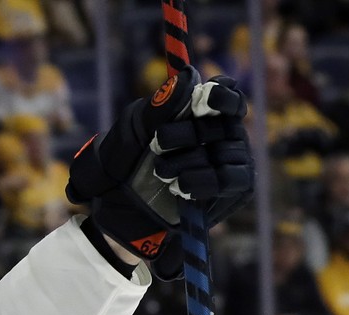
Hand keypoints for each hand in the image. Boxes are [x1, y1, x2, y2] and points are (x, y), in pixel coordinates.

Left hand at [67, 65, 253, 269]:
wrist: (115, 203)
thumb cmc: (125, 159)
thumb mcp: (134, 127)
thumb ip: (160, 104)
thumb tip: (189, 77)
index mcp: (202, 112)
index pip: (228, 95)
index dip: (221, 96)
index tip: (204, 100)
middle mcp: (222, 134)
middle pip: (223, 124)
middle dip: (187, 134)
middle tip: (157, 143)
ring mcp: (230, 162)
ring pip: (226, 153)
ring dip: (189, 162)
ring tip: (160, 172)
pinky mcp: (232, 192)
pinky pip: (231, 180)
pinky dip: (203, 181)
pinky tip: (179, 187)